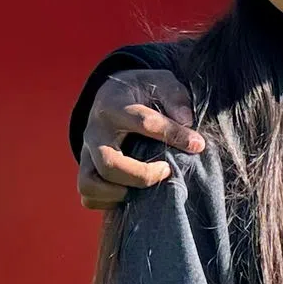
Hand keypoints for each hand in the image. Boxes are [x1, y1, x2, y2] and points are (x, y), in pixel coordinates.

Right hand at [77, 70, 201, 208]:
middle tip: (167, 170)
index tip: (197, 145)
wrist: (110, 96)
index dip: (173, 135)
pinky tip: (131, 193)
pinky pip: (88, 197)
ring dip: (119, 193)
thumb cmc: (140, 92)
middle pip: (109, 164)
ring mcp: (86, 153)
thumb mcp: (159, 82)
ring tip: (144, 188)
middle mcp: (95, 132)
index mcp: (114, 106)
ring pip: (90, 184)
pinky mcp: (85, 170)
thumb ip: (174, 96)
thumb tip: (186, 121)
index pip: (143, 123)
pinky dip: (108, 202)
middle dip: (142, 176)